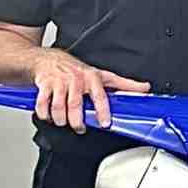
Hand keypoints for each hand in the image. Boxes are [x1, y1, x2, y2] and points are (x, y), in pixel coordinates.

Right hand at [31, 51, 150, 132]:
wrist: (48, 59)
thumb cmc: (77, 70)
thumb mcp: (103, 75)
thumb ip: (124, 84)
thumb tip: (145, 88)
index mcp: (92, 77)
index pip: (99, 95)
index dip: (102, 110)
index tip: (104, 123)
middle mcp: (75, 79)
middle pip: (75, 105)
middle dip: (77, 121)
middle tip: (80, 128)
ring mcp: (59, 82)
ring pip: (58, 107)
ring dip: (60, 119)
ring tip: (64, 123)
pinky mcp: (44, 85)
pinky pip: (42, 104)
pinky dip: (44, 114)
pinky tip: (49, 116)